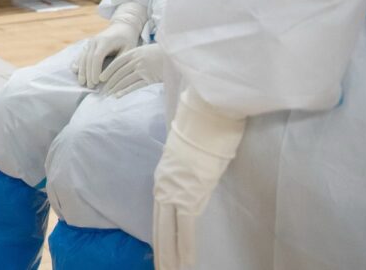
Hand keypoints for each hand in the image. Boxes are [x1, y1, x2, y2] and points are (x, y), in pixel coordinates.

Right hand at [73, 0, 146, 87]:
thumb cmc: (128, 40)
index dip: (95, 70)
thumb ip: (120, 60)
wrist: (122, 26)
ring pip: (83, 57)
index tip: (97, 82)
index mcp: (105, 41)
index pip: (97, 57)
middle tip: (89, 86)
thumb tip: (113, 74)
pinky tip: (74, 70)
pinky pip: (81, 54)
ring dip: (81, 71)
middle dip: (87, 73)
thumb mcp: (129, 49)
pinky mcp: (88, 44)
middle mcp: (95, 41)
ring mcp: (90, 42)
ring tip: (82, 83)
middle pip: (88, 59)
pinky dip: (78, 63)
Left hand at [98, 42, 167, 97]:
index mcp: (134, 52)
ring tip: (108, 95)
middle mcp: (137, 60)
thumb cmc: (160, 53)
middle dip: (109, 82)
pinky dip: (125, 91)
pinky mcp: (150, 78)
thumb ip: (134, 57)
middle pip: (119, 73)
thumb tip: (122, 67)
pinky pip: (135, 86)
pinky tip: (118, 96)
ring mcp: (143, 69)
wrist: (176, 55)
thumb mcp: (145, 51)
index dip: (107, 71)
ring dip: (115, 88)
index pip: (117, 63)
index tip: (101, 78)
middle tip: (102, 90)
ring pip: (125, 80)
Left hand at [153, 88, 245, 269]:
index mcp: (164, 176)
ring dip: (169, 257)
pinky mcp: (190, 195)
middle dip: (160, 253)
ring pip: (168, 233)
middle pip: (160, 228)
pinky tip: (183, 266)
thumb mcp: (192, 147)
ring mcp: (175, 192)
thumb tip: (198, 166)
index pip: (160, 214)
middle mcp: (164, 186)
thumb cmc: (204, 123)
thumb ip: (190, 162)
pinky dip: (185, 249)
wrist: (206, 111)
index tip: (159, 252)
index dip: (159, 235)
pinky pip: (186, 230)